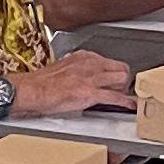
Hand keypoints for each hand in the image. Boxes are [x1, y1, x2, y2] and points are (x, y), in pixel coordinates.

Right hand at [7, 52, 132, 117]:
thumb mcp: (64, 67)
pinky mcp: (90, 93)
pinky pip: (115, 97)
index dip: (114, 72)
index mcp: (83, 56)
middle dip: (123, 80)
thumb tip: (86, 77)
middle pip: (121, 68)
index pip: (109, 61)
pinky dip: (125, 102)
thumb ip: (78, 69)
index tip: (114, 79)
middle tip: (119, 89)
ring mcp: (91, 78)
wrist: (33, 89)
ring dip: (124, 90)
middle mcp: (90, 64)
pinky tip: (130, 106)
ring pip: (122, 79)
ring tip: (121, 96)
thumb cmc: (43, 82)